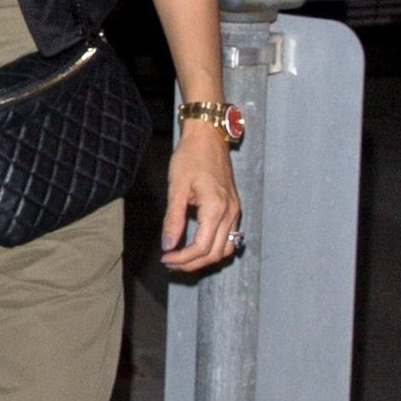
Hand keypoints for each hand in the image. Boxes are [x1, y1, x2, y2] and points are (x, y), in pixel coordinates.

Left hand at [160, 124, 239, 271]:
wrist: (208, 137)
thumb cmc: (190, 157)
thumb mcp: (176, 187)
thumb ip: (173, 219)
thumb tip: (167, 245)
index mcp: (216, 208)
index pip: (202, 247)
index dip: (183, 258)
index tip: (165, 259)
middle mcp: (231, 213)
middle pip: (216, 253)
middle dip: (192, 263)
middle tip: (169, 262)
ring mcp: (235, 211)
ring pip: (226, 249)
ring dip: (204, 258)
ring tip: (181, 258)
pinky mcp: (233, 208)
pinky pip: (229, 237)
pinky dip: (214, 248)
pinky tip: (195, 246)